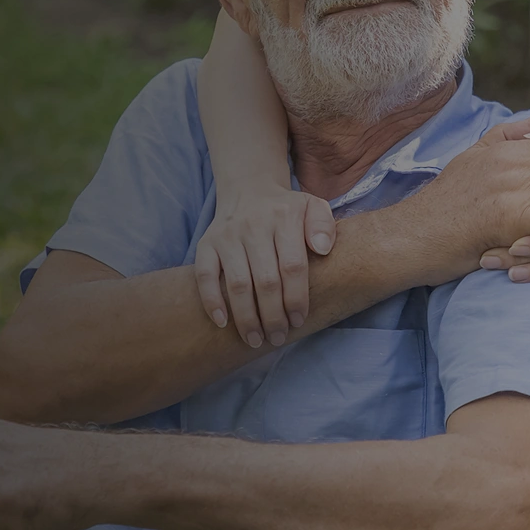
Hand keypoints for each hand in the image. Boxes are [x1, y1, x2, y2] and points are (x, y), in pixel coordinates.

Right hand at [193, 187, 336, 348]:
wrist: (248, 189)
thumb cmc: (286, 209)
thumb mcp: (314, 207)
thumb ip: (324, 226)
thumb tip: (323, 249)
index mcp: (284, 217)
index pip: (292, 266)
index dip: (296, 298)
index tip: (299, 320)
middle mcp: (254, 225)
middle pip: (266, 280)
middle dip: (273, 315)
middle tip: (278, 338)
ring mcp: (228, 235)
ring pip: (237, 283)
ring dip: (246, 317)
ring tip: (256, 340)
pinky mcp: (206, 243)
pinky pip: (205, 275)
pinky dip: (211, 301)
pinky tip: (222, 323)